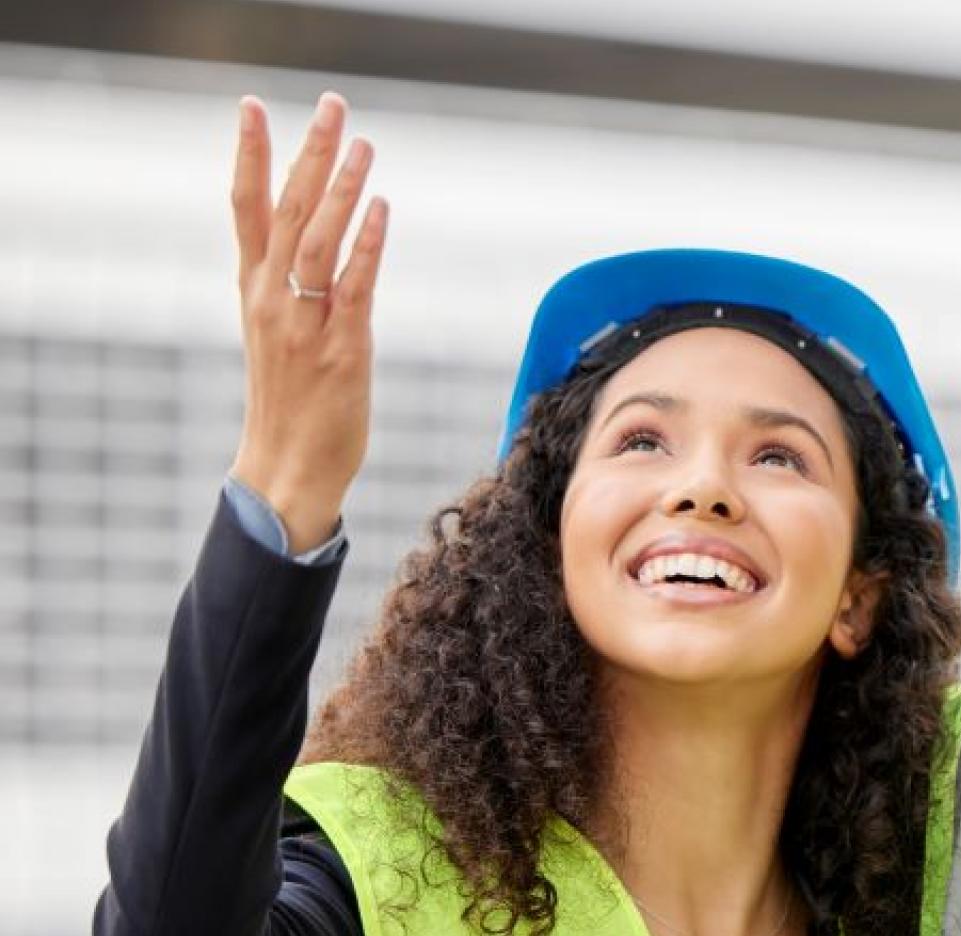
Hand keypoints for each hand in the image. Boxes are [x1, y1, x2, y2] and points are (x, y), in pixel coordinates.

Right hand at [229, 93, 389, 550]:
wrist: (285, 470)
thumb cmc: (290, 402)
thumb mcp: (278, 332)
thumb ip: (288, 285)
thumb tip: (314, 241)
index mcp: (255, 291)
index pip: (247, 208)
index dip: (251, 156)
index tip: (253, 107)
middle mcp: (272, 300)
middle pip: (287, 211)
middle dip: (308, 154)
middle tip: (329, 106)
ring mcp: (303, 325)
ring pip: (319, 241)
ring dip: (341, 188)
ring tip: (361, 143)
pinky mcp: (341, 351)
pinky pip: (352, 288)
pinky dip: (365, 245)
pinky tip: (378, 208)